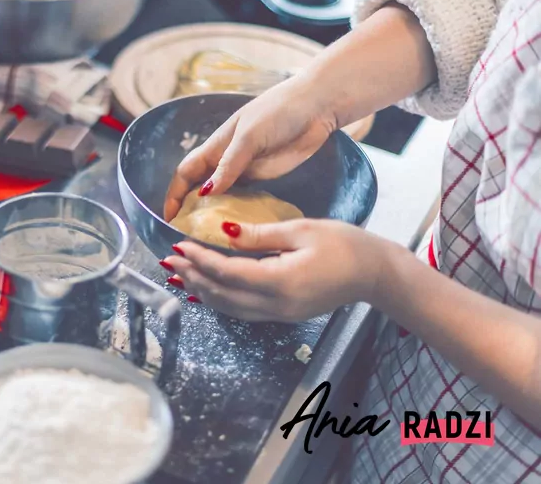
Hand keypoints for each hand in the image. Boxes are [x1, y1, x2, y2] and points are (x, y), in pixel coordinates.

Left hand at [162, 219, 393, 321]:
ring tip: (179, 275)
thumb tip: (224, 231)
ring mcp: (280, 313)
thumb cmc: (345, 245)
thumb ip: (259, 234)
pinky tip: (205, 290)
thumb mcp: (300, 230)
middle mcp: (276, 304)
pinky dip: (219, 299)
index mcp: (281, 281)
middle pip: (222, 294)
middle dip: (193, 276)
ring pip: (229, 307)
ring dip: (202, 290)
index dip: (200, 260)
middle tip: (168, 260)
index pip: (228, 273)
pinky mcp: (283, 314)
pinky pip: (242, 310)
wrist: (375, 274)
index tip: (179, 245)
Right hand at [163, 78, 335, 220]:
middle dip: (188, 208)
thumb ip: (229, 165)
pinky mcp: (262, 177)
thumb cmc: (278, 112)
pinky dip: (234, 211)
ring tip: (207, 237)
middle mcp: (225, 160)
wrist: (315, 107)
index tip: (169, 217)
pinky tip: (234, 226)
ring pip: (220, 195)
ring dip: (211, 213)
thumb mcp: (249, 136)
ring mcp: (244, 170)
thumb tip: (205, 194)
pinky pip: (242, 198)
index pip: (185, 173)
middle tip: (186, 234)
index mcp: (216, 146)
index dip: (174, 194)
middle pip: (198, 187)